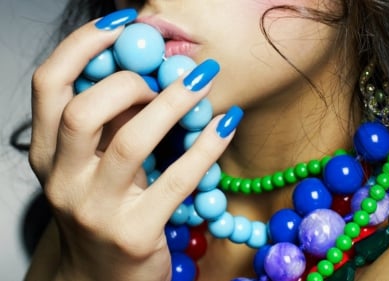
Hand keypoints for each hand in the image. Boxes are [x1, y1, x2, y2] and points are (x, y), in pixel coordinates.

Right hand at [29, 12, 235, 280]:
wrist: (102, 280)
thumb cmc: (104, 211)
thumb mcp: (95, 166)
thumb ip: (110, 122)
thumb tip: (147, 72)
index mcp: (48, 156)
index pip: (48, 84)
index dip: (84, 45)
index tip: (124, 21)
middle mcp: (61, 181)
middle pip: (83, 110)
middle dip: (129, 80)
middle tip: (163, 73)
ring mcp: (95, 211)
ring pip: (129, 141)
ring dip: (172, 102)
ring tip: (201, 81)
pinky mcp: (134, 233)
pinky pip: (176, 178)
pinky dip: (205, 144)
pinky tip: (224, 123)